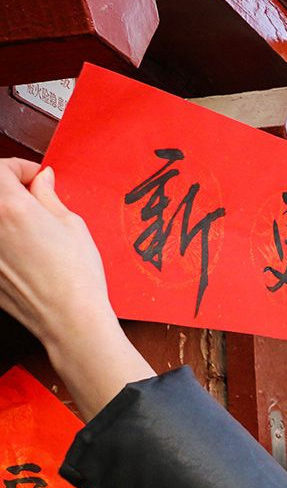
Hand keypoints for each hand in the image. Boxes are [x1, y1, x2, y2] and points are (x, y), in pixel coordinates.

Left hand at [0, 159, 153, 418]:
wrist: (68, 319)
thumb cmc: (77, 275)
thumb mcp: (72, 226)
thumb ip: (49, 198)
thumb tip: (41, 181)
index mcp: (11, 207)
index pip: (0, 169)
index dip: (20, 169)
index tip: (37, 178)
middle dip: (8, 188)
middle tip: (31, 196)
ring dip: (5, 217)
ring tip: (26, 225)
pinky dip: (4, 241)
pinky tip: (22, 250)